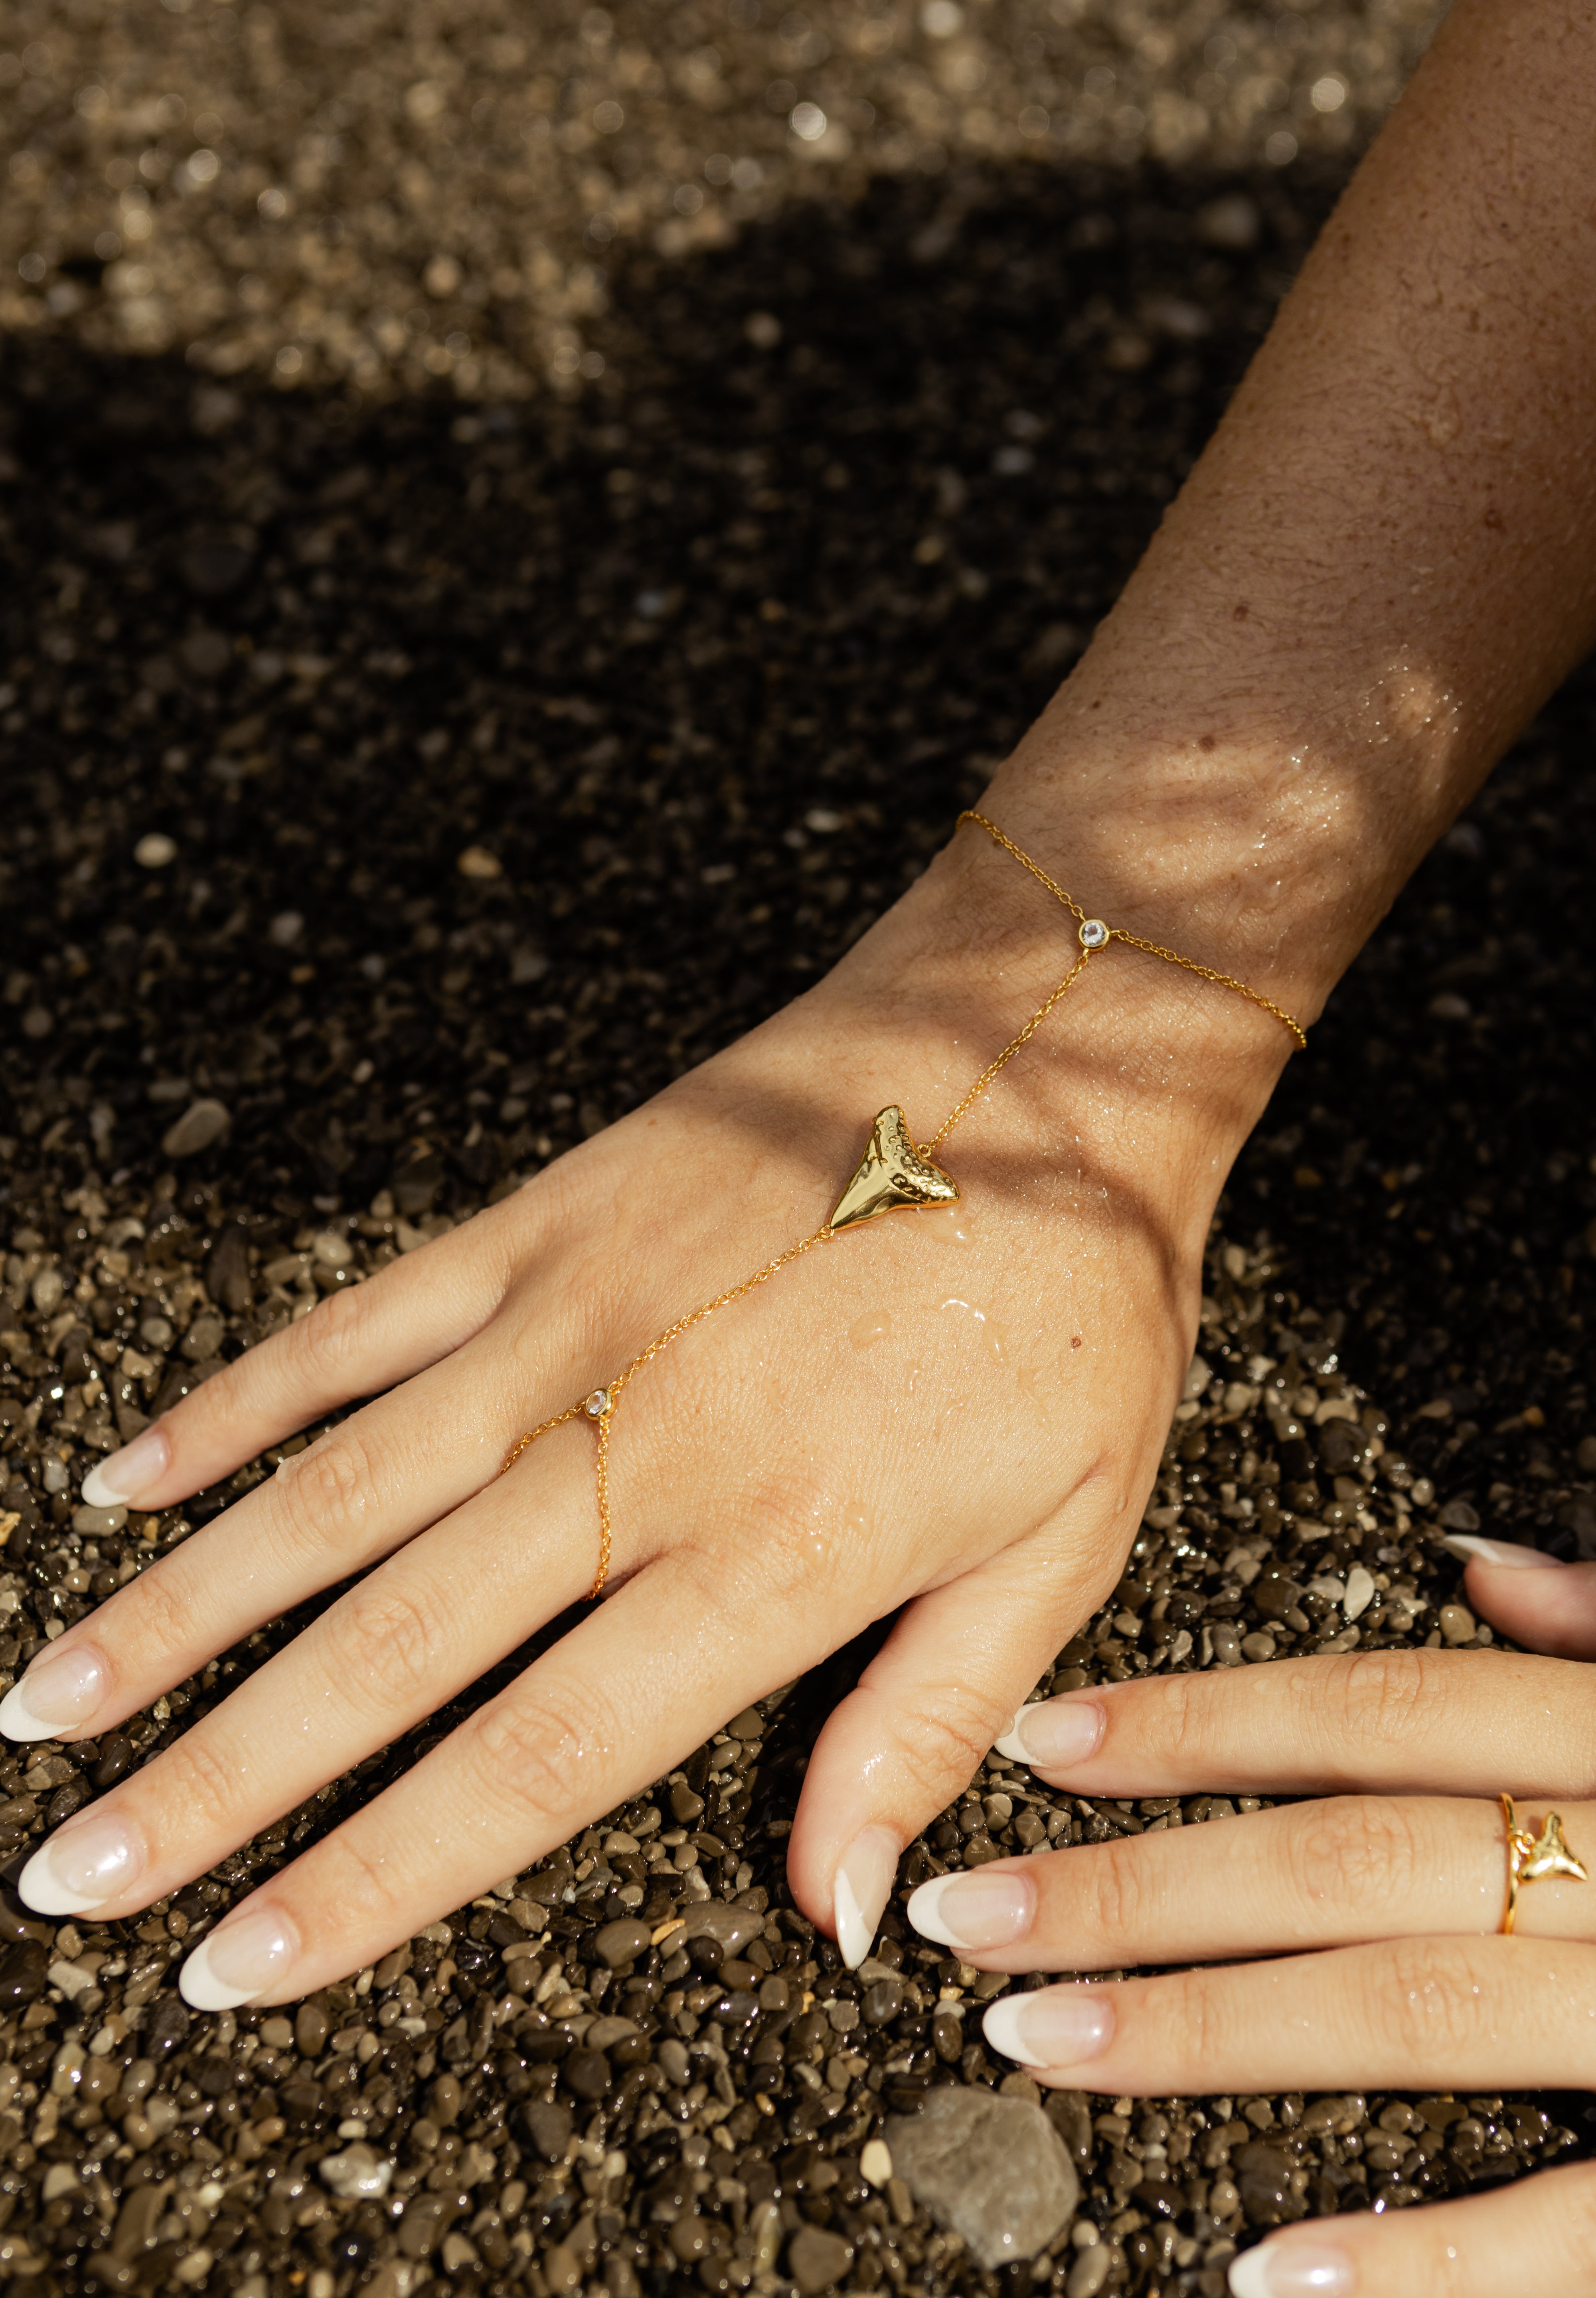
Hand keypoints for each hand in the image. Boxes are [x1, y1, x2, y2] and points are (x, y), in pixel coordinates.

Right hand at [0, 826, 1284, 2006]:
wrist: (1046, 1059)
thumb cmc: (1072, 1306)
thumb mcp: (1069, 1538)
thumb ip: (930, 1724)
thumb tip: (835, 1913)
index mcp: (774, 1554)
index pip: (530, 1758)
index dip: (375, 1876)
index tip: (241, 1963)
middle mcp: (640, 1448)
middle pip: (389, 1646)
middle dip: (219, 1775)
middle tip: (75, 1878)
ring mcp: (573, 1322)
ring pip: (335, 1492)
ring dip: (180, 1606)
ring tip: (46, 1706)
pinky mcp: (545, 1219)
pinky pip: (359, 1323)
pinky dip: (239, 1399)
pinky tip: (129, 1473)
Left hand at [906, 1538, 1595, 2297]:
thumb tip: (1480, 1564)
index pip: (1382, 1708)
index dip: (1204, 1721)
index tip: (1047, 1747)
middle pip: (1353, 1855)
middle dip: (1144, 1883)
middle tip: (972, 1915)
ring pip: (1415, 2009)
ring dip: (1213, 2031)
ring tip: (1043, 2043)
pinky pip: (1577, 2227)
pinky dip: (1425, 2261)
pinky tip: (1271, 2278)